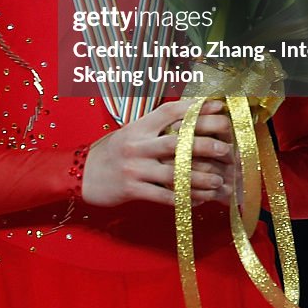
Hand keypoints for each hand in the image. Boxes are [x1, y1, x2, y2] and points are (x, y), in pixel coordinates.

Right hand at [81, 99, 235, 207]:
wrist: (81, 174)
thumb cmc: (111, 152)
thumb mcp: (129, 133)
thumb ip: (154, 128)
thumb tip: (188, 121)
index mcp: (138, 127)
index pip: (169, 111)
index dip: (195, 108)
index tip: (218, 106)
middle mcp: (137, 144)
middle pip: (177, 142)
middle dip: (204, 144)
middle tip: (226, 147)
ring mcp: (134, 168)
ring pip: (174, 173)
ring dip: (200, 177)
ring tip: (219, 180)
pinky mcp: (132, 190)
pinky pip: (164, 196)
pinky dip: (184, 199)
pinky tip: (199, 200)